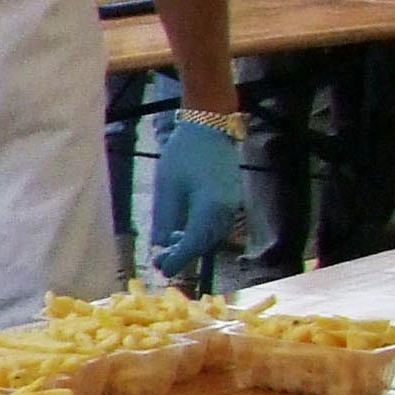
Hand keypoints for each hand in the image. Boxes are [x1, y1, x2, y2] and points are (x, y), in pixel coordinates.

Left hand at [148, 117, 242, 283]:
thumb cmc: (183, 153)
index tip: (161, 268)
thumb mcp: (166, 187)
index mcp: (210, 207)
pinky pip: (217, 225)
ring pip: (212, 237)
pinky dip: (200, 233)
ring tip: (168, 244)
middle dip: (183, 254)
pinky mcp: (233, 200)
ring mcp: (233, 205)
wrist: (209, 127)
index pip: (194, 243)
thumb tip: (161, 246)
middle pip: (205, 244)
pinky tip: (182, 229)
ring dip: (191, 244)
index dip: (177, 259)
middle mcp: (227, 210)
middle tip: (160, 259)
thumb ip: (165, 219)